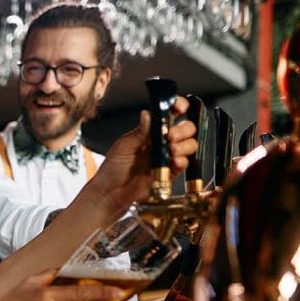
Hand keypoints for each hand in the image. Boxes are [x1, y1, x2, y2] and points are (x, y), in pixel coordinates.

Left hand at [91, 96, 197, 217]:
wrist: (111, 193)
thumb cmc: (112, 169)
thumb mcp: (124, 147)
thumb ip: (139, 132)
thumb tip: (148, 114)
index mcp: (149, 132)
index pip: (169, 114)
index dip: (178, 107)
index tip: (179, 108)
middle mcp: (161, 142)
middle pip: (185, 128)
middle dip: (183, 129)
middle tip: (171, 136)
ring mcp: (166, 157)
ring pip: (189, 145)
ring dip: (185, 145)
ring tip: (172, 150)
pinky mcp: (170, 173)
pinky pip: (184, 164)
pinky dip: (182, 161)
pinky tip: (174, 161)